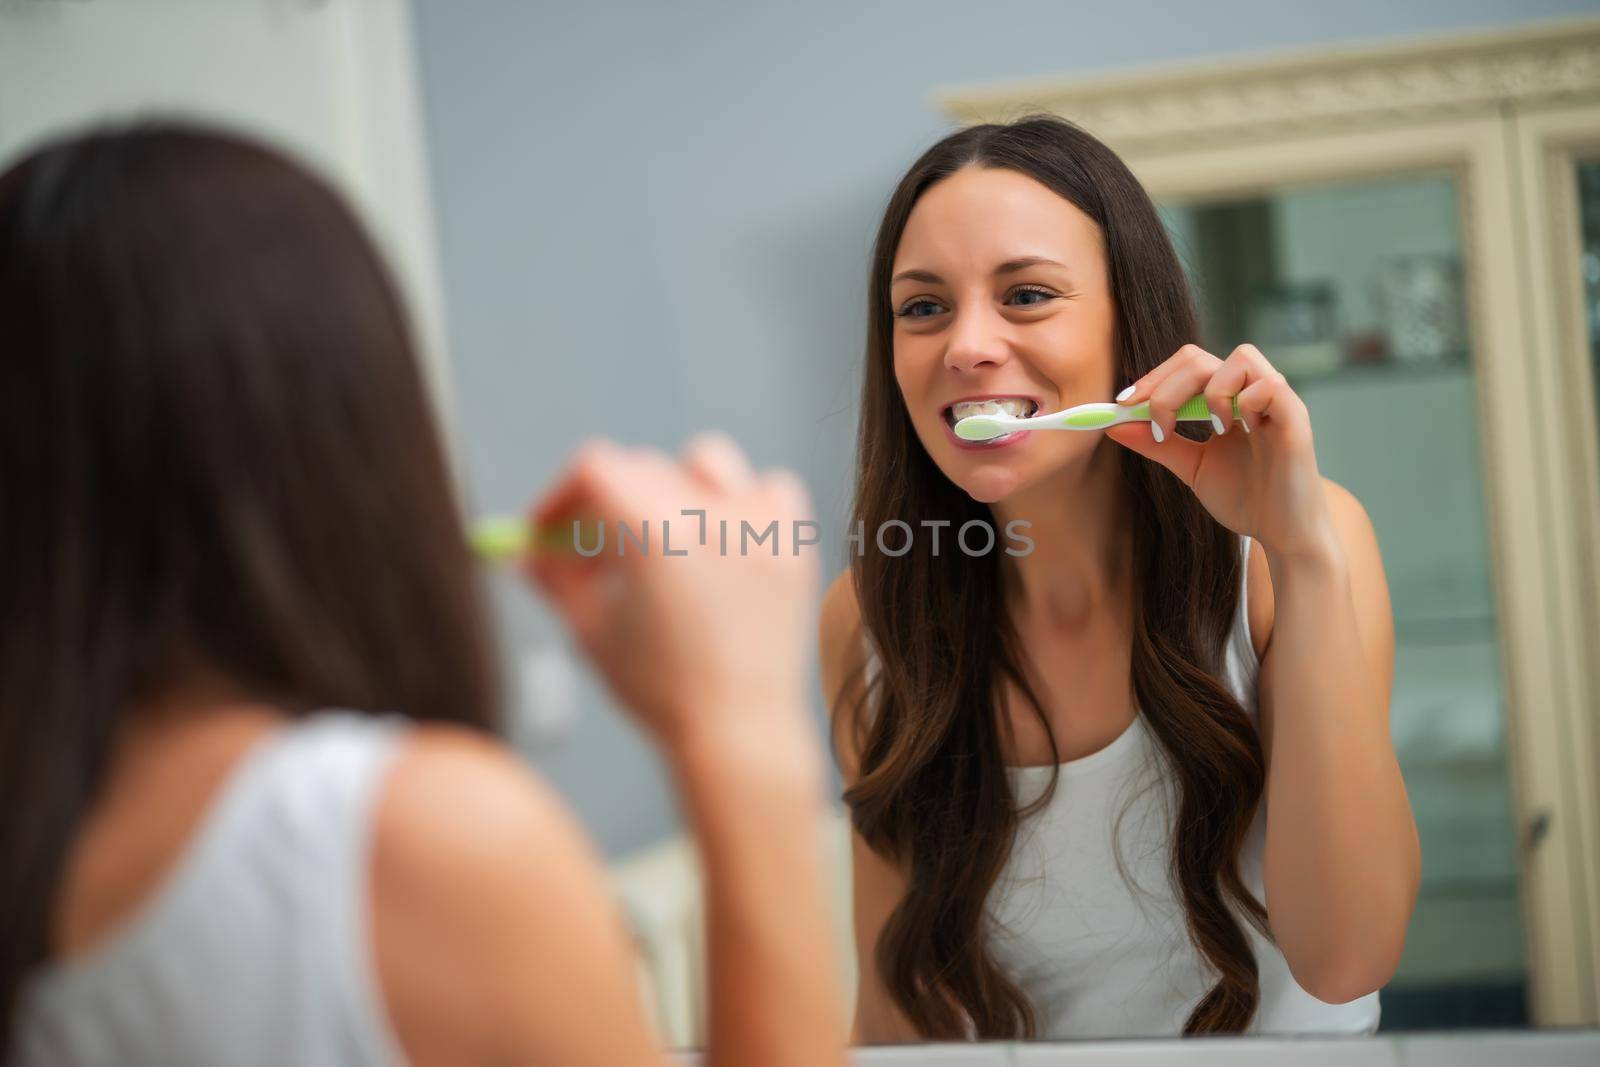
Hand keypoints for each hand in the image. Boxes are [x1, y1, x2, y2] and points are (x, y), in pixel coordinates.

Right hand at [523, 433, 817, 755]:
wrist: (740, 732)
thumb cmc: (661, 690)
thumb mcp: (591, 630)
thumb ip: (554, 579)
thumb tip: (524, 551)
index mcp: (651, 531)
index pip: (594, 468)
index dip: (562, 497)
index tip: (550, 531)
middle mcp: (707, 514)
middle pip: (640, 468)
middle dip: (606, 506)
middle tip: (593, 557)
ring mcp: (756, 524)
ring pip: (705, 463)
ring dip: (675, 488)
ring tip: (665, 544)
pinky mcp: (793, 542)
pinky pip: (768, 488)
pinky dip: (744, 504)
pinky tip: (725, 543)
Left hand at [1103, 343, 1335, 559]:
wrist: (1282, 534)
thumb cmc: (1245, 499)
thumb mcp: (1191, 467)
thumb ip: (1157, 444)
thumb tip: (1114, 425)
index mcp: (1226, 399)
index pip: (1186, 365)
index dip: (1152, 379)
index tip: (1124, 405)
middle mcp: (1250, 392)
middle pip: (1201, 358)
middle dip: (1167, 385)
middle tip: (1156, 421)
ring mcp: (1276, 401)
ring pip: (1241, 356)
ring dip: (1212, 390)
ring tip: (1211, 429)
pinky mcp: (1295, 418)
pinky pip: (1270, 384)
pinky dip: (1247, 401)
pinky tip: (1243, 431)